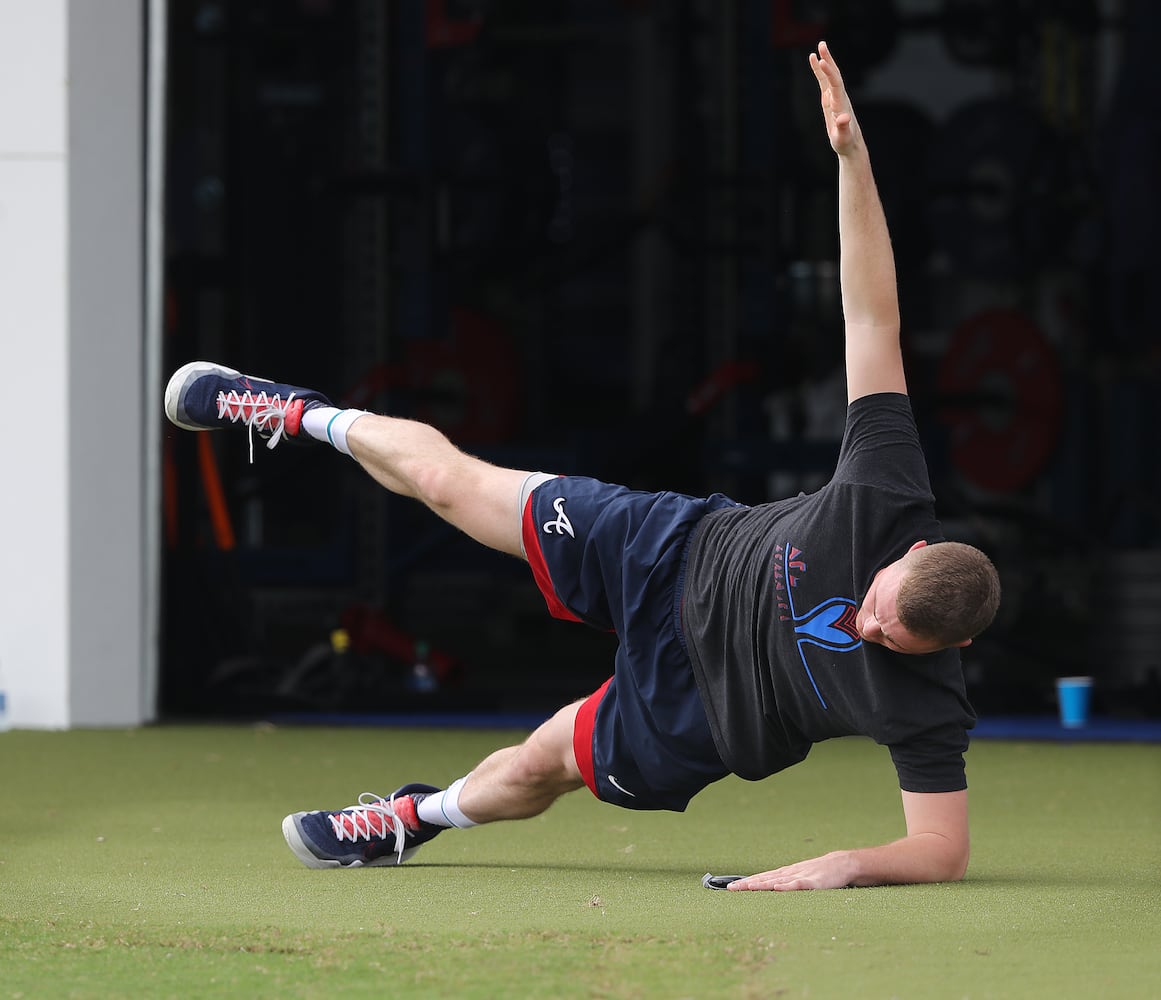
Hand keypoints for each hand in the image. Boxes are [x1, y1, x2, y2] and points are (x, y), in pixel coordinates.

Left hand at [726, 851, 854, 891]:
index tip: (730, 887)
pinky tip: (777, 887)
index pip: (762, 878)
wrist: (840, 863)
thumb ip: (786, 882)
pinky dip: (787, 886)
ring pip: (777, 881)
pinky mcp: (813, 882)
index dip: (746, 882)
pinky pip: (798, 884)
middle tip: (731, 889)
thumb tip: (770, 889)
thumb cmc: (818, 872)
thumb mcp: (799, 877)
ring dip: (762, 884)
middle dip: (748, 884)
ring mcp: (800, 876)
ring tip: (748, 887)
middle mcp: (789, 873)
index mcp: (785, 873)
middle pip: (765, 879)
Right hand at [809, 41, 859, 155]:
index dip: (828, 72)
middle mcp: (839, 97)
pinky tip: (814, 62)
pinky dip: (820, 72)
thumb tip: (843, 118)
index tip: (821, 61)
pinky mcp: (830, 100)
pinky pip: (824, 83)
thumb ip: (843, 127)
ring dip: (825, 61)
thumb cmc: (845, 143)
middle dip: (828, 60)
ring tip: (819, 47)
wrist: (850, 145)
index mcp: (841, 104)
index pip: (835, 84)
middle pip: (834, 74)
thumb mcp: (843, 138)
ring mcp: (835, 97)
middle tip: (822, 45)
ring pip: (829, 76)